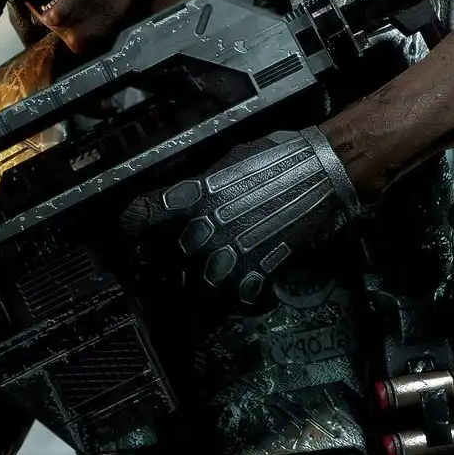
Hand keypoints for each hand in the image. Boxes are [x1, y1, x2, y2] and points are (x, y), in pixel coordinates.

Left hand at [118, 127, 360, 307]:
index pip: (142, 216)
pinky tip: (248, 292)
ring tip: (215, 287)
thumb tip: (188, 200)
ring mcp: (231, 249)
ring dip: (206, 290)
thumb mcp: (231, 162)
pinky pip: (240, 296)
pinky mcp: (261, 267)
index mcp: (193, 194)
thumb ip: (204, 186)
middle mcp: (204, 225)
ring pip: (200, 286)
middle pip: (172, 260)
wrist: (325, 169)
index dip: (130, 234)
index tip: (128, 247)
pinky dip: (243, 299)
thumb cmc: (281, 155)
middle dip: (174, 268)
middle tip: (181, 272)